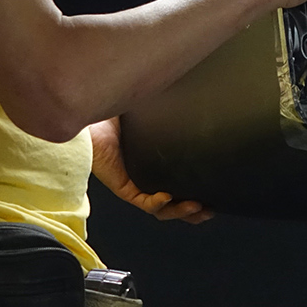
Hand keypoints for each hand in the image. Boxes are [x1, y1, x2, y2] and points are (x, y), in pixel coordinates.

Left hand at [89, 118, 212, 223]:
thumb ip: (171, 110)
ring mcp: (135, 183)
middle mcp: (147, 176)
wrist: (92, 113)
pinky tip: (168, 196)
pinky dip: (157, 202)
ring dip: (179, 211)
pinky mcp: (122, 186)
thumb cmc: (119, 111)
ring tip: (196, 207)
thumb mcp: (152, 113)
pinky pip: (142, 201)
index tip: (215, 192)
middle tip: (210, 210)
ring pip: (160, 208)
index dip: (197, 191)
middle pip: (173, 203)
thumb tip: (195, 94)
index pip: (179, 183)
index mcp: (154, 163)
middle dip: (192, 211)